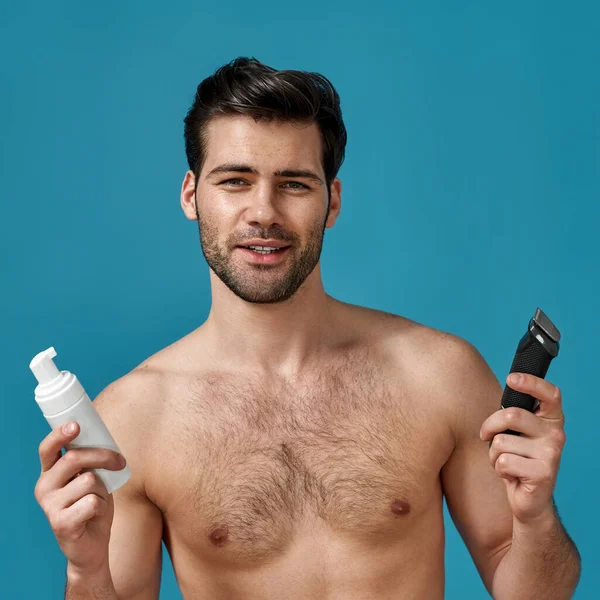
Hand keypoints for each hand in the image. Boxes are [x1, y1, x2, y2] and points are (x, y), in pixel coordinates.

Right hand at [34, 422, 126, 574]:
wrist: (92, 546)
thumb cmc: (93, 506)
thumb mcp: (92, 479)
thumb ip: (90, 462)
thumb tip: (103, 438)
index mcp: (50, 473)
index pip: (48, 448)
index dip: (60, 434)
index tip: (75, 425)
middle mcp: (44, 487)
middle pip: (75, 458)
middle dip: (103, 456)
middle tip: (120, 461)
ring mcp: (49, 506)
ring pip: (88, 480)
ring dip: (103, 489)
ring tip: (98, 500)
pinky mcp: (60, 523)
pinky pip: (91, 502)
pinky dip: (101, 506)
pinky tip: (94, 515)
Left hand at [479, 373, 565, 523]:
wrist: (529, 500)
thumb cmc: (517, 459)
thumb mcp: (516, 433)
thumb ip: (514, 415)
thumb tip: (503, 391)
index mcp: (551, 420)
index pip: (550, 394)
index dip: (532, 382)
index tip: (512, 379)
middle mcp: (556, 434)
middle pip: (512, 415)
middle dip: (490, 426)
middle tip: (485, 435)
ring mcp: (552, 453)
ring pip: (502, 442)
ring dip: (494, 454)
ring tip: (506, 462)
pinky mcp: (543, 473)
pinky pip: (503, 461)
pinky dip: (499, 469)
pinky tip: (511, 475)